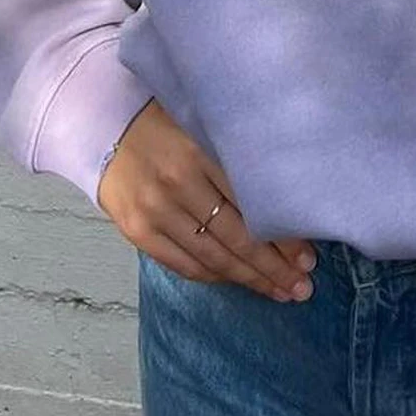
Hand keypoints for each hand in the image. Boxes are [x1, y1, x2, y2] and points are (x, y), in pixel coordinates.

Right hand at [97, 98, 316, 302]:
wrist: (107, 126)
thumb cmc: (170, 124)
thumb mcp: (208, 127)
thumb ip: (239, 158)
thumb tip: (288, 200)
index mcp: (202, 152)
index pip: (253, 204)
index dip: (283, 237)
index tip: (309, 258)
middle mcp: (178, 183)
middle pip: (237, 237)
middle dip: (274, 268)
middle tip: (302, 287)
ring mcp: (155, 210)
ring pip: (213, 257)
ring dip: (250, 279)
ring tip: (280, 292)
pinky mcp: (137, 231)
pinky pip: (184, 264)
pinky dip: (215, 276)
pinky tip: (239, 281)